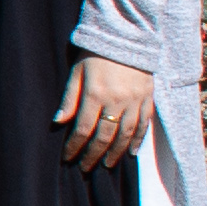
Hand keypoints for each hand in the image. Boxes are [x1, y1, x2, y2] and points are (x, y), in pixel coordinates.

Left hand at [57, 54, 157, 170]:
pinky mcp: (148, 98)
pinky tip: (131, 152)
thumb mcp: (77, 72)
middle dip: (93, 154)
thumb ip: (69, 98)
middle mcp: (116, 101)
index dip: (75, 146)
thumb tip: (58, 122)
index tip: (68, 158)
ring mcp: (135, 101)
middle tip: (86, 168)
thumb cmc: (96, 53)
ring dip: (116, 152)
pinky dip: (138, 140)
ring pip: (126, 134)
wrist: (128, 37)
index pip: (83, 129)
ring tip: (106, 164)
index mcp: (95, 94)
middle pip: (104, 136)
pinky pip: (144, 124)